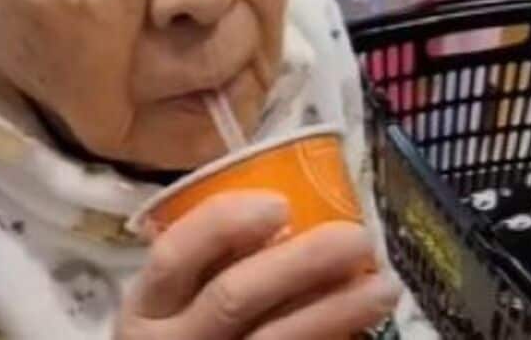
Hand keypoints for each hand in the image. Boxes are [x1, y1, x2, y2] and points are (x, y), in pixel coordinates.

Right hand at [116, 193, 400, 339]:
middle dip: (300, 263)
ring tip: (384, 284)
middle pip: (233, 298)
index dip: (223, 225)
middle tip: (357, 237)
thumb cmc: (180, 331)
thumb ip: (208, 259)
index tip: (279, 203)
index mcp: (147, 303)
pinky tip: (364, 326)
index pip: (175, 255)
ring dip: (336, 310)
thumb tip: (283, 209)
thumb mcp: (172, 298)